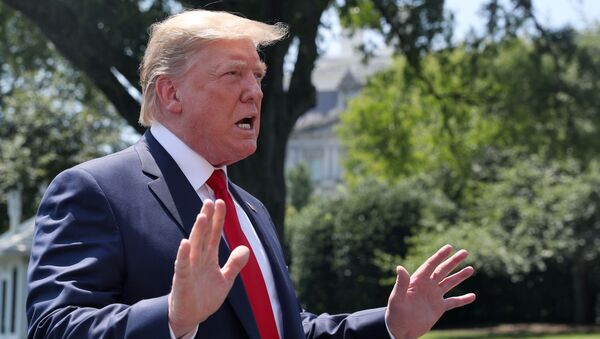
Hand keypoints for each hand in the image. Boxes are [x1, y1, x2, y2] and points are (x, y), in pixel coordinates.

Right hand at [168, 199, 249, 336]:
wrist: (191, 317)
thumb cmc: (205, 297)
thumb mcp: (225, 280)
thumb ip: (234, 264)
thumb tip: (246, 248)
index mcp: (208, 257)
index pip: (214, 234)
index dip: (218, 219)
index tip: (221, 202)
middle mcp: (198, 259)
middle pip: (203, 235)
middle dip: (207, 218)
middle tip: (210, 200)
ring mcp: (190, 268)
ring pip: (194, 246)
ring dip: (197, 231)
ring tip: (202, 216)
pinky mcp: (182, 280)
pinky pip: (183, 265)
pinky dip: (183, 254)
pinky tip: (184, 243)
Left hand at [385, 245, 475, 338]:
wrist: (400, 330)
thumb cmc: (395, 313)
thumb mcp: (397, 298)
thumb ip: (401, 284)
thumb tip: (400, 267)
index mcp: (418, 281)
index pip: (431, 265)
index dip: (440, 256)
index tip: (449, 247)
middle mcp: (427, 286)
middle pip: (443, 270)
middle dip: (453, 261)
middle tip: (465, 252)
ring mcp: (434, 296)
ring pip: (449, 283)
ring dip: (460, 276)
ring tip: (470, 269)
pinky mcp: (438, 308)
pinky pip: (453, 302)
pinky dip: (463, 300)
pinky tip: (472, 296)